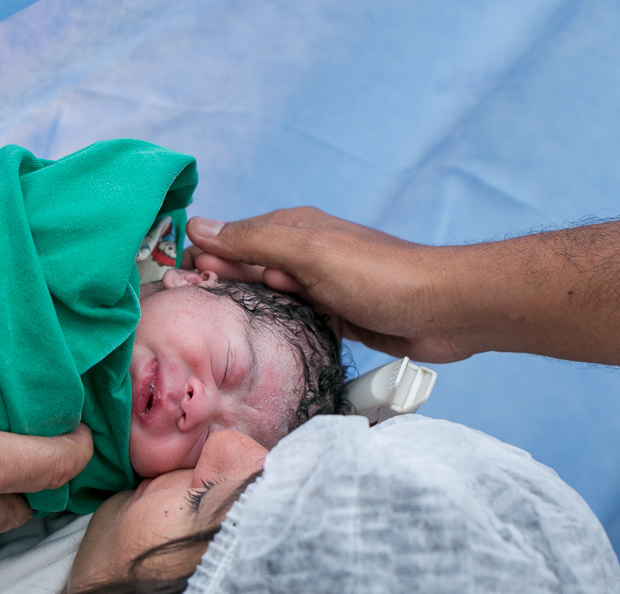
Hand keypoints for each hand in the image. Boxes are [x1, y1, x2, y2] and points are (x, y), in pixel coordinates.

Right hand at [182, 207, 477, 362]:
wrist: (444, 311)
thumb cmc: (381, 277)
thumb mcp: (310, 253)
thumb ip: (255, 241)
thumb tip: (200, 227)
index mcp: (293, 228)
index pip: (231, 238)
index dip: (202, 259)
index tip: (175, 285)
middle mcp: (302, 253)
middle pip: (245, 267)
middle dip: (218, 285)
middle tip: (191, 314)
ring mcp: (317, 285)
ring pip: (265, 294)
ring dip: (245, 307)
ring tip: (215, 330)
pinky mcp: (333, 313)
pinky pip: (290, 316)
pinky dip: (273, 324)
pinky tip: (257, 340)